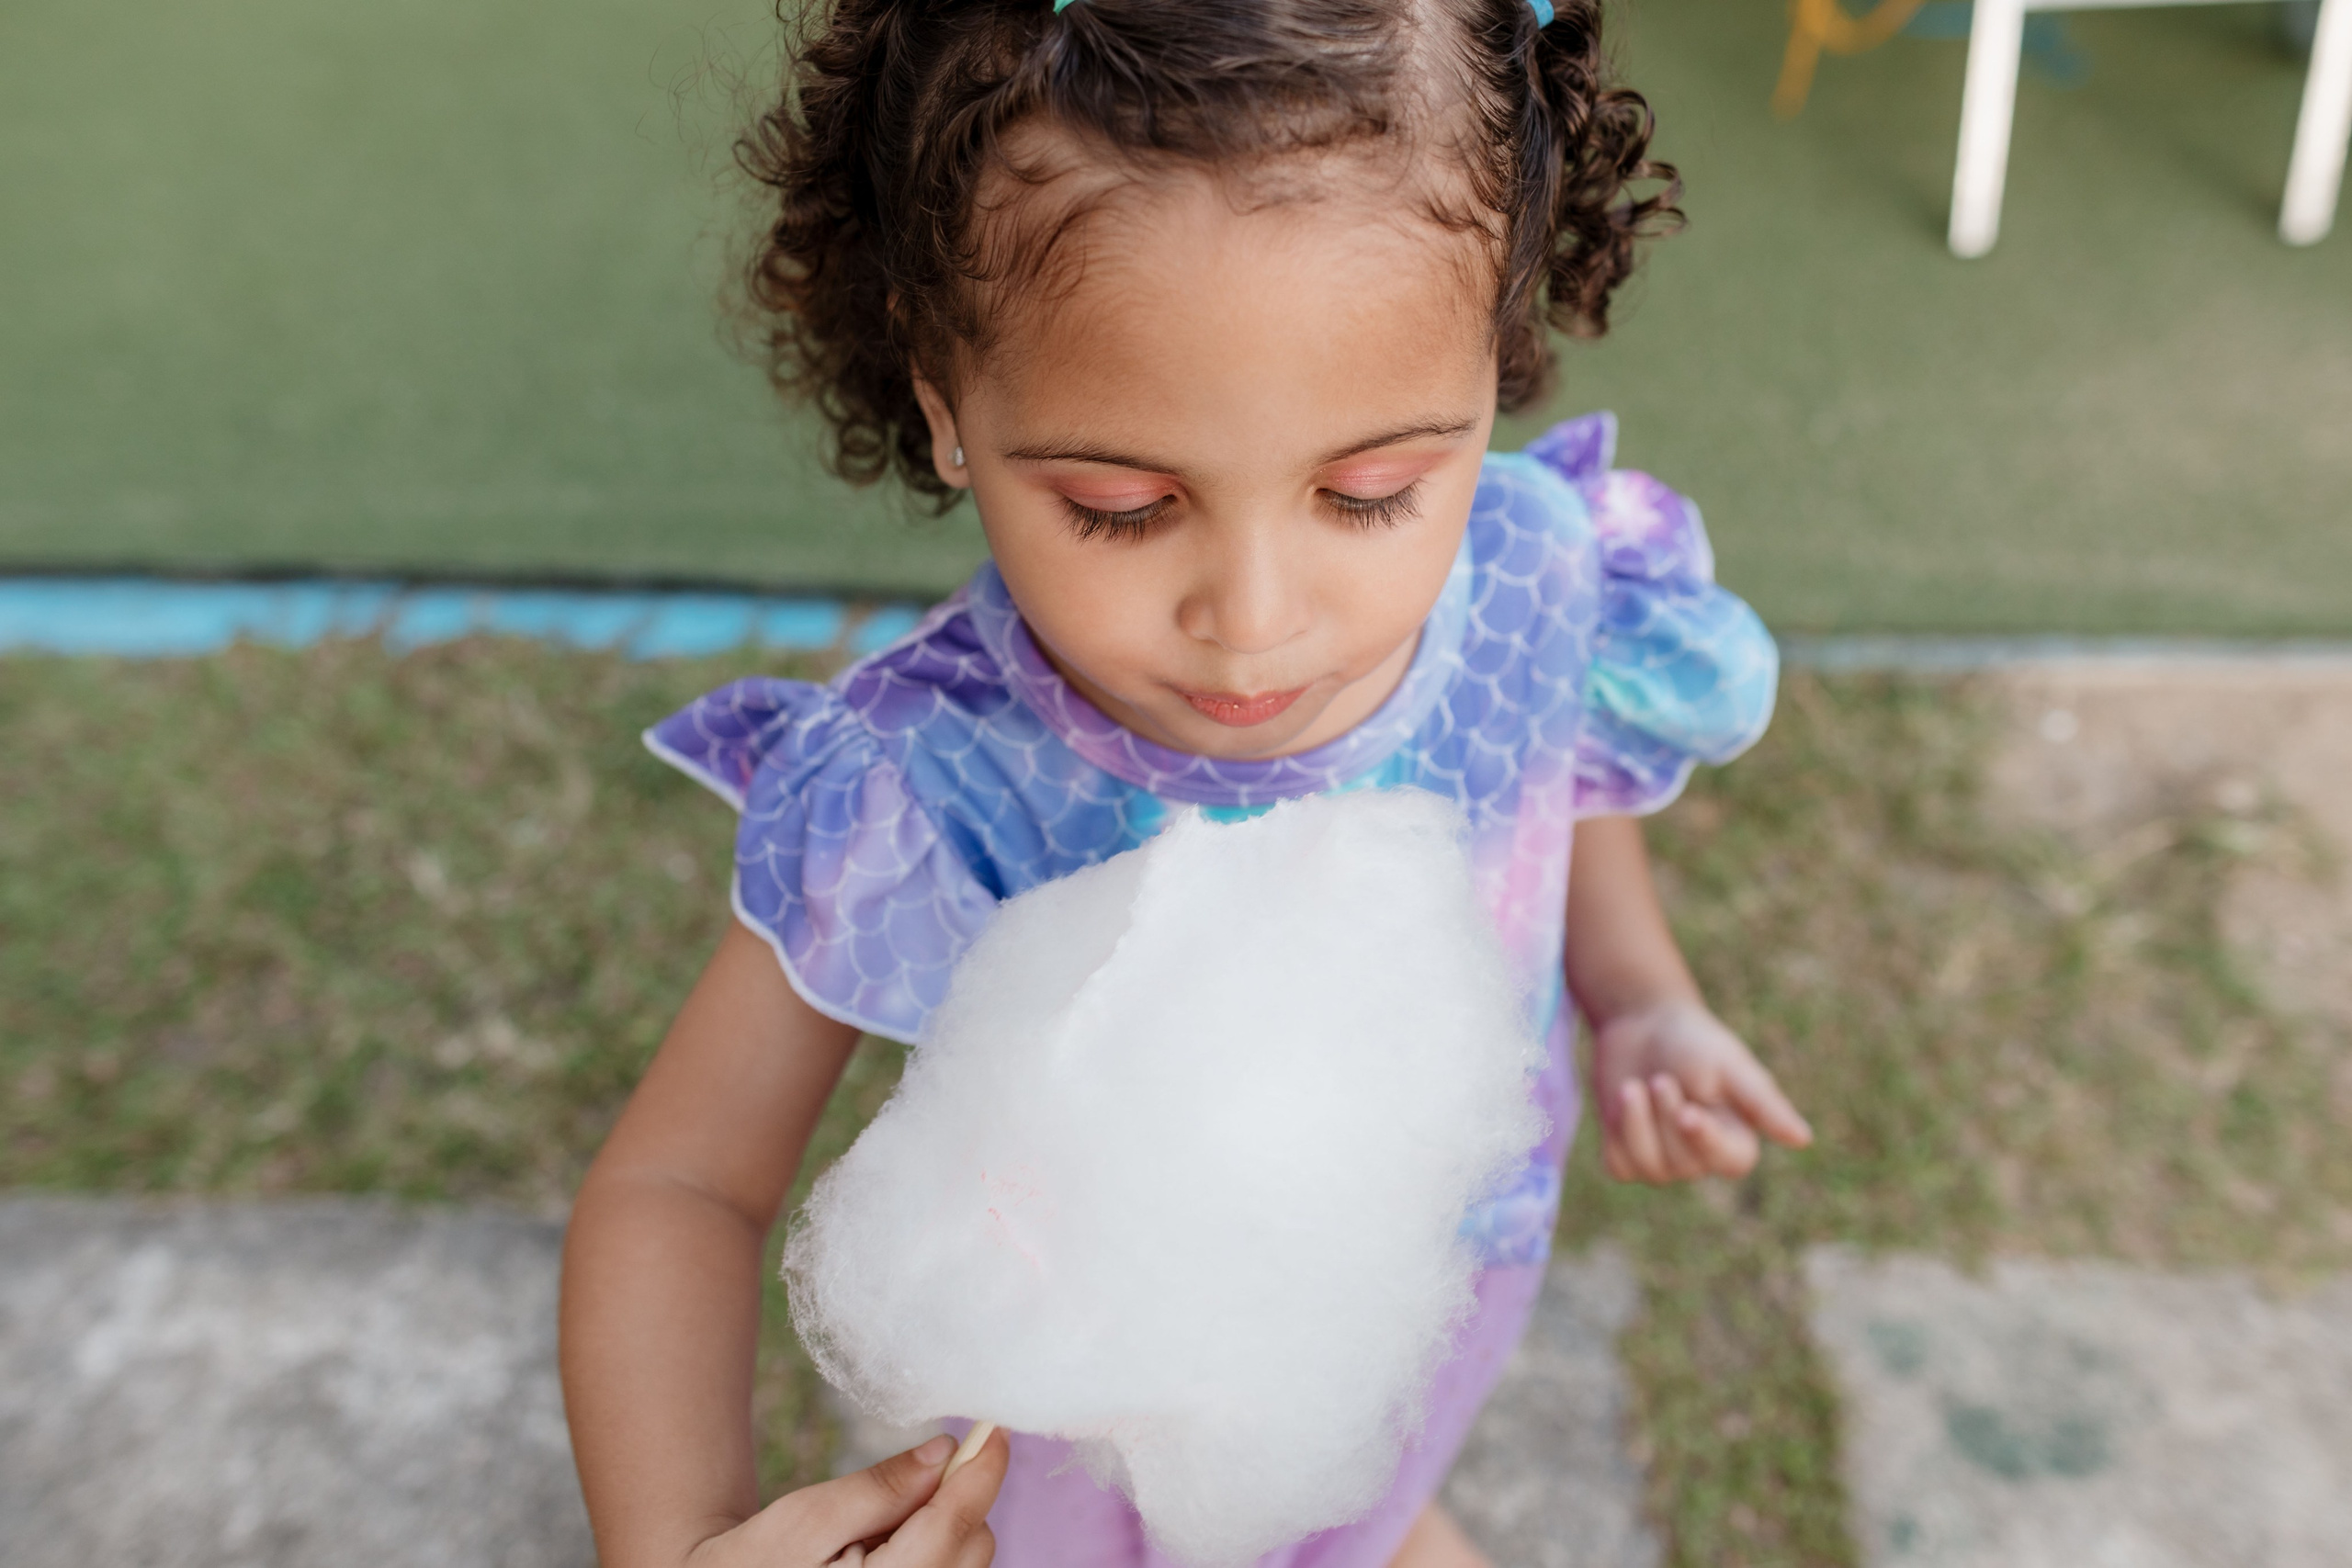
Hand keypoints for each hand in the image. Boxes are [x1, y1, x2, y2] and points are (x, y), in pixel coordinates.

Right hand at [684, 1429, 1007, 1567]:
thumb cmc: (754, 1564)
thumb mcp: (808, 1518)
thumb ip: (880, 1489)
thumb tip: (945, 1452)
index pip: (958, 1524)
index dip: (982, 1469)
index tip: (994, 1428)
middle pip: (974, 1544)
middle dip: (954, 1499)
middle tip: (899, 1485)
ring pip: (967, 1562)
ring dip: (943, 1528)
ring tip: (876, 1530)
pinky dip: (933, 1551)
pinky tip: (887, 1551)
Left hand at [1591, 997, 1810, 1183]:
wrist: (1641, 1024)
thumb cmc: (1693, 1042)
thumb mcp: (1730, 1065)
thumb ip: (1763, 1103)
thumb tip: (1804, 1140)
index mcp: (1738, 1136)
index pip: (1732, 1162)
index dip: (1707, 1140)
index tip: (1689, 1110)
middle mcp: (1703, 1157)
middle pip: (1682, 1164)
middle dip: (1664, 1116)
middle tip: (1661, 1078)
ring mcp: (1664, 1162)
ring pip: (1647, 1168)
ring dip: (1635, 1122)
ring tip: (1635, 1084)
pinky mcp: (1628, 1157)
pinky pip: (1619, 1167)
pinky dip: (1616, 1130)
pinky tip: (1622, 1098)